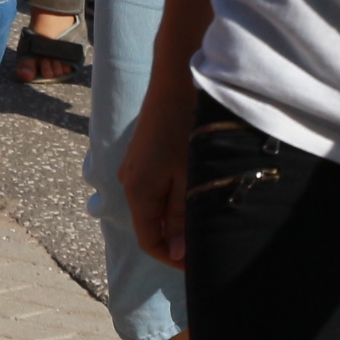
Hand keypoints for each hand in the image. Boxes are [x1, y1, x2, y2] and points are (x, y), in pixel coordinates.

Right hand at [118, 63, 200, 267]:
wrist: (177, 77)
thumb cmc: (187, 127)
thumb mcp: (190, 177)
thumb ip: (183, 217)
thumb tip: (175, 254)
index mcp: (138, 192)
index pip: (150, 241)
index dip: (173, 258)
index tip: (201, 263)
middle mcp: (130, 181)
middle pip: (152, 224)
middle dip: (178, 237)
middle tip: (210, 238)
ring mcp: (135, 165)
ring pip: (155, 204)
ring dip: (178, 215)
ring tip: (207, 213)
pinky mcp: (144, 152)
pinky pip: (156, 186)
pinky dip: (175, 195)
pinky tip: (197, 185)